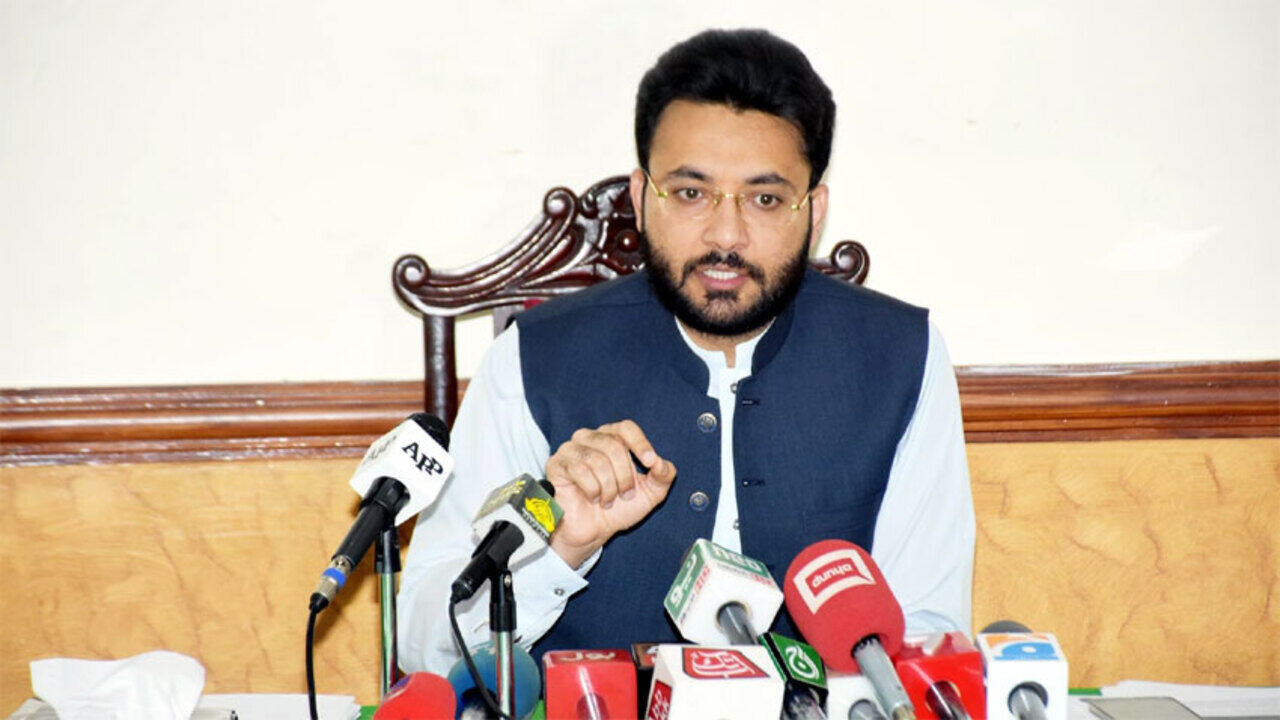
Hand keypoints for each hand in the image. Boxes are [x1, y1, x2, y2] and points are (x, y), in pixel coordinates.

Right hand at [545, 420, 677, 568]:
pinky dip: (592, 490)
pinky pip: (579, 470)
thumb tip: (661, 462)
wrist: (593, 532)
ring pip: (597, 459)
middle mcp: (589, 438)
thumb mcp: (650, 493)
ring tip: (608, 501)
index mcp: (611, 438)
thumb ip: (663, 475)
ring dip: (609, 487)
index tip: (650, 462)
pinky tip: (593, 499)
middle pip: (614, 445)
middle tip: (625, 495)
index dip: (640, 443)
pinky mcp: (556, 464)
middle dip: (625, 476)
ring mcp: (571, 450)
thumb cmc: (618, 508)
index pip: (626, 428)